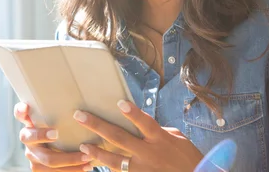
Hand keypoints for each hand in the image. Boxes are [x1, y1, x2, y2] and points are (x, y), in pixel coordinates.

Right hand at [14, 102, 93, 170]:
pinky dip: (73, 170)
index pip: (19, 114)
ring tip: (88, 156)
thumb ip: (62, 110)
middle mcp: (28, 138)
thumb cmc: (66, 130)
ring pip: (47, 159)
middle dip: (41, 134)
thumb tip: (81, 90)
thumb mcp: (62, 119)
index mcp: (31, 123)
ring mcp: (33, 155)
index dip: (20, 111)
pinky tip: (87, 167)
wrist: (64, 153)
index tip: (26, 107)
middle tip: (56, 133)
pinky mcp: (39, 169)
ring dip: (69, 159)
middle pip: (28, 137)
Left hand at [74, 100, 202, 171]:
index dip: (133, 113)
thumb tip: (142, 124)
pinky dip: (109, 170)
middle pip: (120, 138)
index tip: (119, 103)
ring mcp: (144, 170)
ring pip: (116, 161)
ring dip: (98, 153)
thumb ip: (158, 131)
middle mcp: (150, 154)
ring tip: (83, 146)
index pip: (146, 123)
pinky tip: (94, 166)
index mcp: (160, 139)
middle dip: (98, 126)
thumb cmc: (188, 158)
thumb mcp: (178, 139)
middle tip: (79, 115)